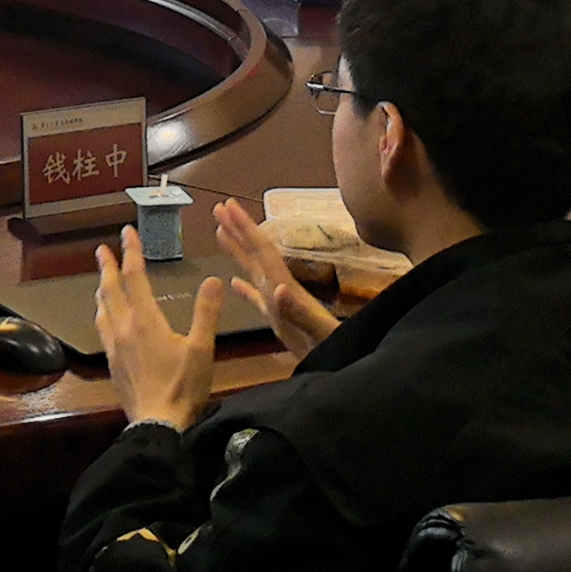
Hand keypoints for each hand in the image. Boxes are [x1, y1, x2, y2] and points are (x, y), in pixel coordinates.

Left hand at [94, 226, 225, 430]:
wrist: (158, 426)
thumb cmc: (183, 387)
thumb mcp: (202, 349)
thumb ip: (206, 313)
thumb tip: (213, 279)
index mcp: (145, 320)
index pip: (135, 277)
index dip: (131, 252)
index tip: (126, 232)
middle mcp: (123, 328)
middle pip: (111, 290)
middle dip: (107, 267)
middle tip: (102, 250)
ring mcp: (114, 347)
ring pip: (102, 310)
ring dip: (102, 290)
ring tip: (103, 281)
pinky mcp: (112, 365)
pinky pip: (102, 329)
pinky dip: (102, 313)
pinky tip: (106, 320)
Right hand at [213, 196, 341, 351]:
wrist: (350, 365)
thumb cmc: (335, 350)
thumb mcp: (319, 333)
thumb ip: (298, 311)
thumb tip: (277, 288)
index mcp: (288, 290)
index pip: (263, 252)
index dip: (246, 228)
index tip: (228, 206)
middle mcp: (282, 291)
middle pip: (257, 254)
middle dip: (239, 230)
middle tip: (220, 207)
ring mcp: (281, 305)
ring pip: (254, 271)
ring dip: (238, 251)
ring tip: (221, 232)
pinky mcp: (281, 323)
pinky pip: (257, 300)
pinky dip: (244, 289)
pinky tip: (233, 283)